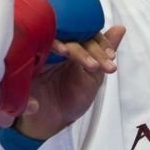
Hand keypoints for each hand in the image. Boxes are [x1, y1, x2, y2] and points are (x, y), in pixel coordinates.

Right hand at [1, 25, 125, 139]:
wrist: (51, 121)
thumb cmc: (71, 98)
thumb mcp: (93, 77)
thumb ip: (104, 53)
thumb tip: (121, 28)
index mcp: (73, 46)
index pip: (87, 33)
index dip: (101, 43)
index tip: (111, 58)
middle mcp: (57, 44)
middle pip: (74, 34)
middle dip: (92, 49)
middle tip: (100, 67)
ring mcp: (42, 49)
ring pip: (60, 37)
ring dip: (75, 47)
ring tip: (88, 64)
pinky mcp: (28, 57)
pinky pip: (39, 43)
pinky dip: (53, 45)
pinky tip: (64, 53)